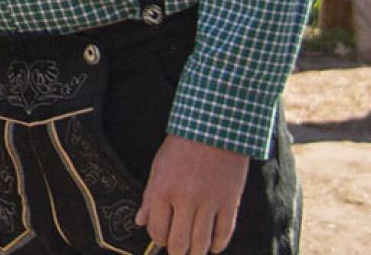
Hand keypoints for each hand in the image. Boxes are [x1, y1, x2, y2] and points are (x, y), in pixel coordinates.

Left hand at [134, 134, 248, 254]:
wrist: (214, 127)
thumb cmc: (182, 146)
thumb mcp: (158, 166)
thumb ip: (149, 196)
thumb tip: (140, 221)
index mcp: (163, 189)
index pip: (157, 230)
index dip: (158, 239)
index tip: (162, 238)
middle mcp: (185, 199)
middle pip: (179, 242)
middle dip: (177, 252)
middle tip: (178, 251)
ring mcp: (209, 202)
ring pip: (201, 243)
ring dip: (197, 252)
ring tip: (194, 252)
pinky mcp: (230, 202)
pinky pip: (224, 234)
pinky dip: (218, 245)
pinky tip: (213, 246)